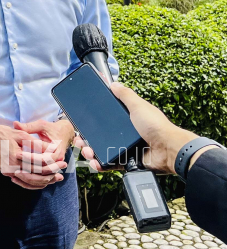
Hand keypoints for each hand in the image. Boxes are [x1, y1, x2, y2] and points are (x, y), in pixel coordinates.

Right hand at [0, 122, 65, 189]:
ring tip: (55, 178)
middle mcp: (12, 166)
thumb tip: (51, 151)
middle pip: (36, 176)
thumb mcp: (20, 134)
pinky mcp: (6, 172)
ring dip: (44, 182)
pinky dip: (33, 183)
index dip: (53, 164)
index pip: (40, 164)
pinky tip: (42, 181)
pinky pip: (23, 181)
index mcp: (16, 155)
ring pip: (30, 182)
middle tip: (62, 173)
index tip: (63, 162)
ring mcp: (8, 171)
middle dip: (51, 175)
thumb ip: (35, 144)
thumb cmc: (2, 133)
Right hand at [77, 82, 198, 174]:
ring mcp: (124, 148)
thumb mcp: (139, 106)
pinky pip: (109, 163)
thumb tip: (114, 83)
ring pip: (101, 150)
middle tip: (80, 139)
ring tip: (87, 152)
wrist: (169, 150)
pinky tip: (95, 162)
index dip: (91, 120)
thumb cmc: (157, 127)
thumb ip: (126, 95)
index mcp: (126, 120)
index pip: (104, 118)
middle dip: (86, 138)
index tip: (81, 121)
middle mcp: (124, 134)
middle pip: (98, 135)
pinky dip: (100, 164)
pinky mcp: (126, 162)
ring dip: (90, 151)